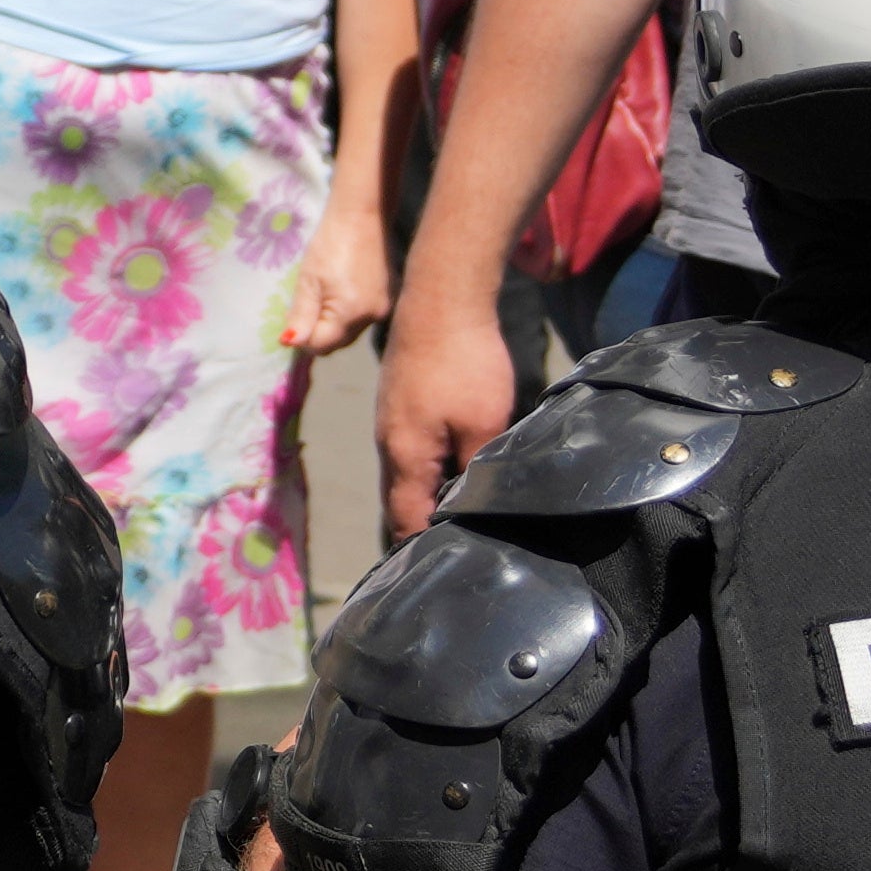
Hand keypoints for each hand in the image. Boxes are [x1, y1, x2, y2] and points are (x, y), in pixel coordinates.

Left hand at [283, 206, 392, 357]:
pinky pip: (364, 317)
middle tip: (307, 304)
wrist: (362, 216)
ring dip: (335, 323)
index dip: (302, 338)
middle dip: (319, 332)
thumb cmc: (329, 244)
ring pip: (352, 331)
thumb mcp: (308, 281)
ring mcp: (385, 307)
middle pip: (338, 342)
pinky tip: (342, 290)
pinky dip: (350, 313)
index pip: (321, 346)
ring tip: (324, 294)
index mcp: (351, 313)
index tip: (292, 319)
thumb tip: (290, 344)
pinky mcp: (391, 297)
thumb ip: (301, 316)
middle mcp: (373, 316)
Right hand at [375, 277, 517, 535]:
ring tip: (453, 513)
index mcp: (405, 458)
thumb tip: (472, 500)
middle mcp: (388, 445)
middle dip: (418, 527)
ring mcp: (390, 423)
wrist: (440, 303)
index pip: (405, 519)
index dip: (420, 546)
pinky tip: (450, 467)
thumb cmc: (463, 364)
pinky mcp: (399, 405)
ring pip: (404, 476)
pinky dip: (425, 471)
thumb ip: (476, 467)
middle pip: (398, 502)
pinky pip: (408, 452)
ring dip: (423, 497)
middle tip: (447, 548)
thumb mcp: (483, 424)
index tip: (439, 566)